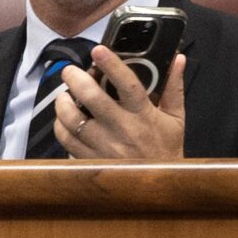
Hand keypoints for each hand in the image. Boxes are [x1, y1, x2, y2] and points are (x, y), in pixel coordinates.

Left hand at [52, 45, 186, 158]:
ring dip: (63, 102)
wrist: (158, 186)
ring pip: (72, 119)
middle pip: (92, 98)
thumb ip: (174, 87)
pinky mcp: (90, 160)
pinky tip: (64, 118)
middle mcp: (122, 129)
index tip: (98, 50)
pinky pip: (66, 140)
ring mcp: (103, 146)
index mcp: (144, 115)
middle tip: (69, 70)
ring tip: (64, 95)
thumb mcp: (176, 118)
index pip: (128, 85)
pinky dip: (60, 125)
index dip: (112, 65)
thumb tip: (177, 58)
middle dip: (75, 79)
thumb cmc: (166, 148)